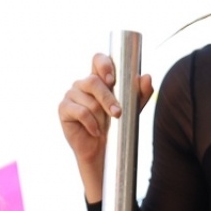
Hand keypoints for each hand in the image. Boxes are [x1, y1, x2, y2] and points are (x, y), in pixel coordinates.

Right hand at [58, 53, 154, 178]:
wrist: (102, 151)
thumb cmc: (116, 127)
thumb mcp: (132, 109)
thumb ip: (140, 93)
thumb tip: (147, 77)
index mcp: (99, 78)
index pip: (98, 59)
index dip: (104, 64)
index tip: (112, 79)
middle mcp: (83, 83)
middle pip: (93, 82)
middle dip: (108, 99)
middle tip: (118, 113)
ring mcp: (71, 94)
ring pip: (89, 101)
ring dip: (100, 117)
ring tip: (104, 126)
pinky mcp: (64, 108)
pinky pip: (80, 112)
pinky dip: (92, 124)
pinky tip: (96, 132)